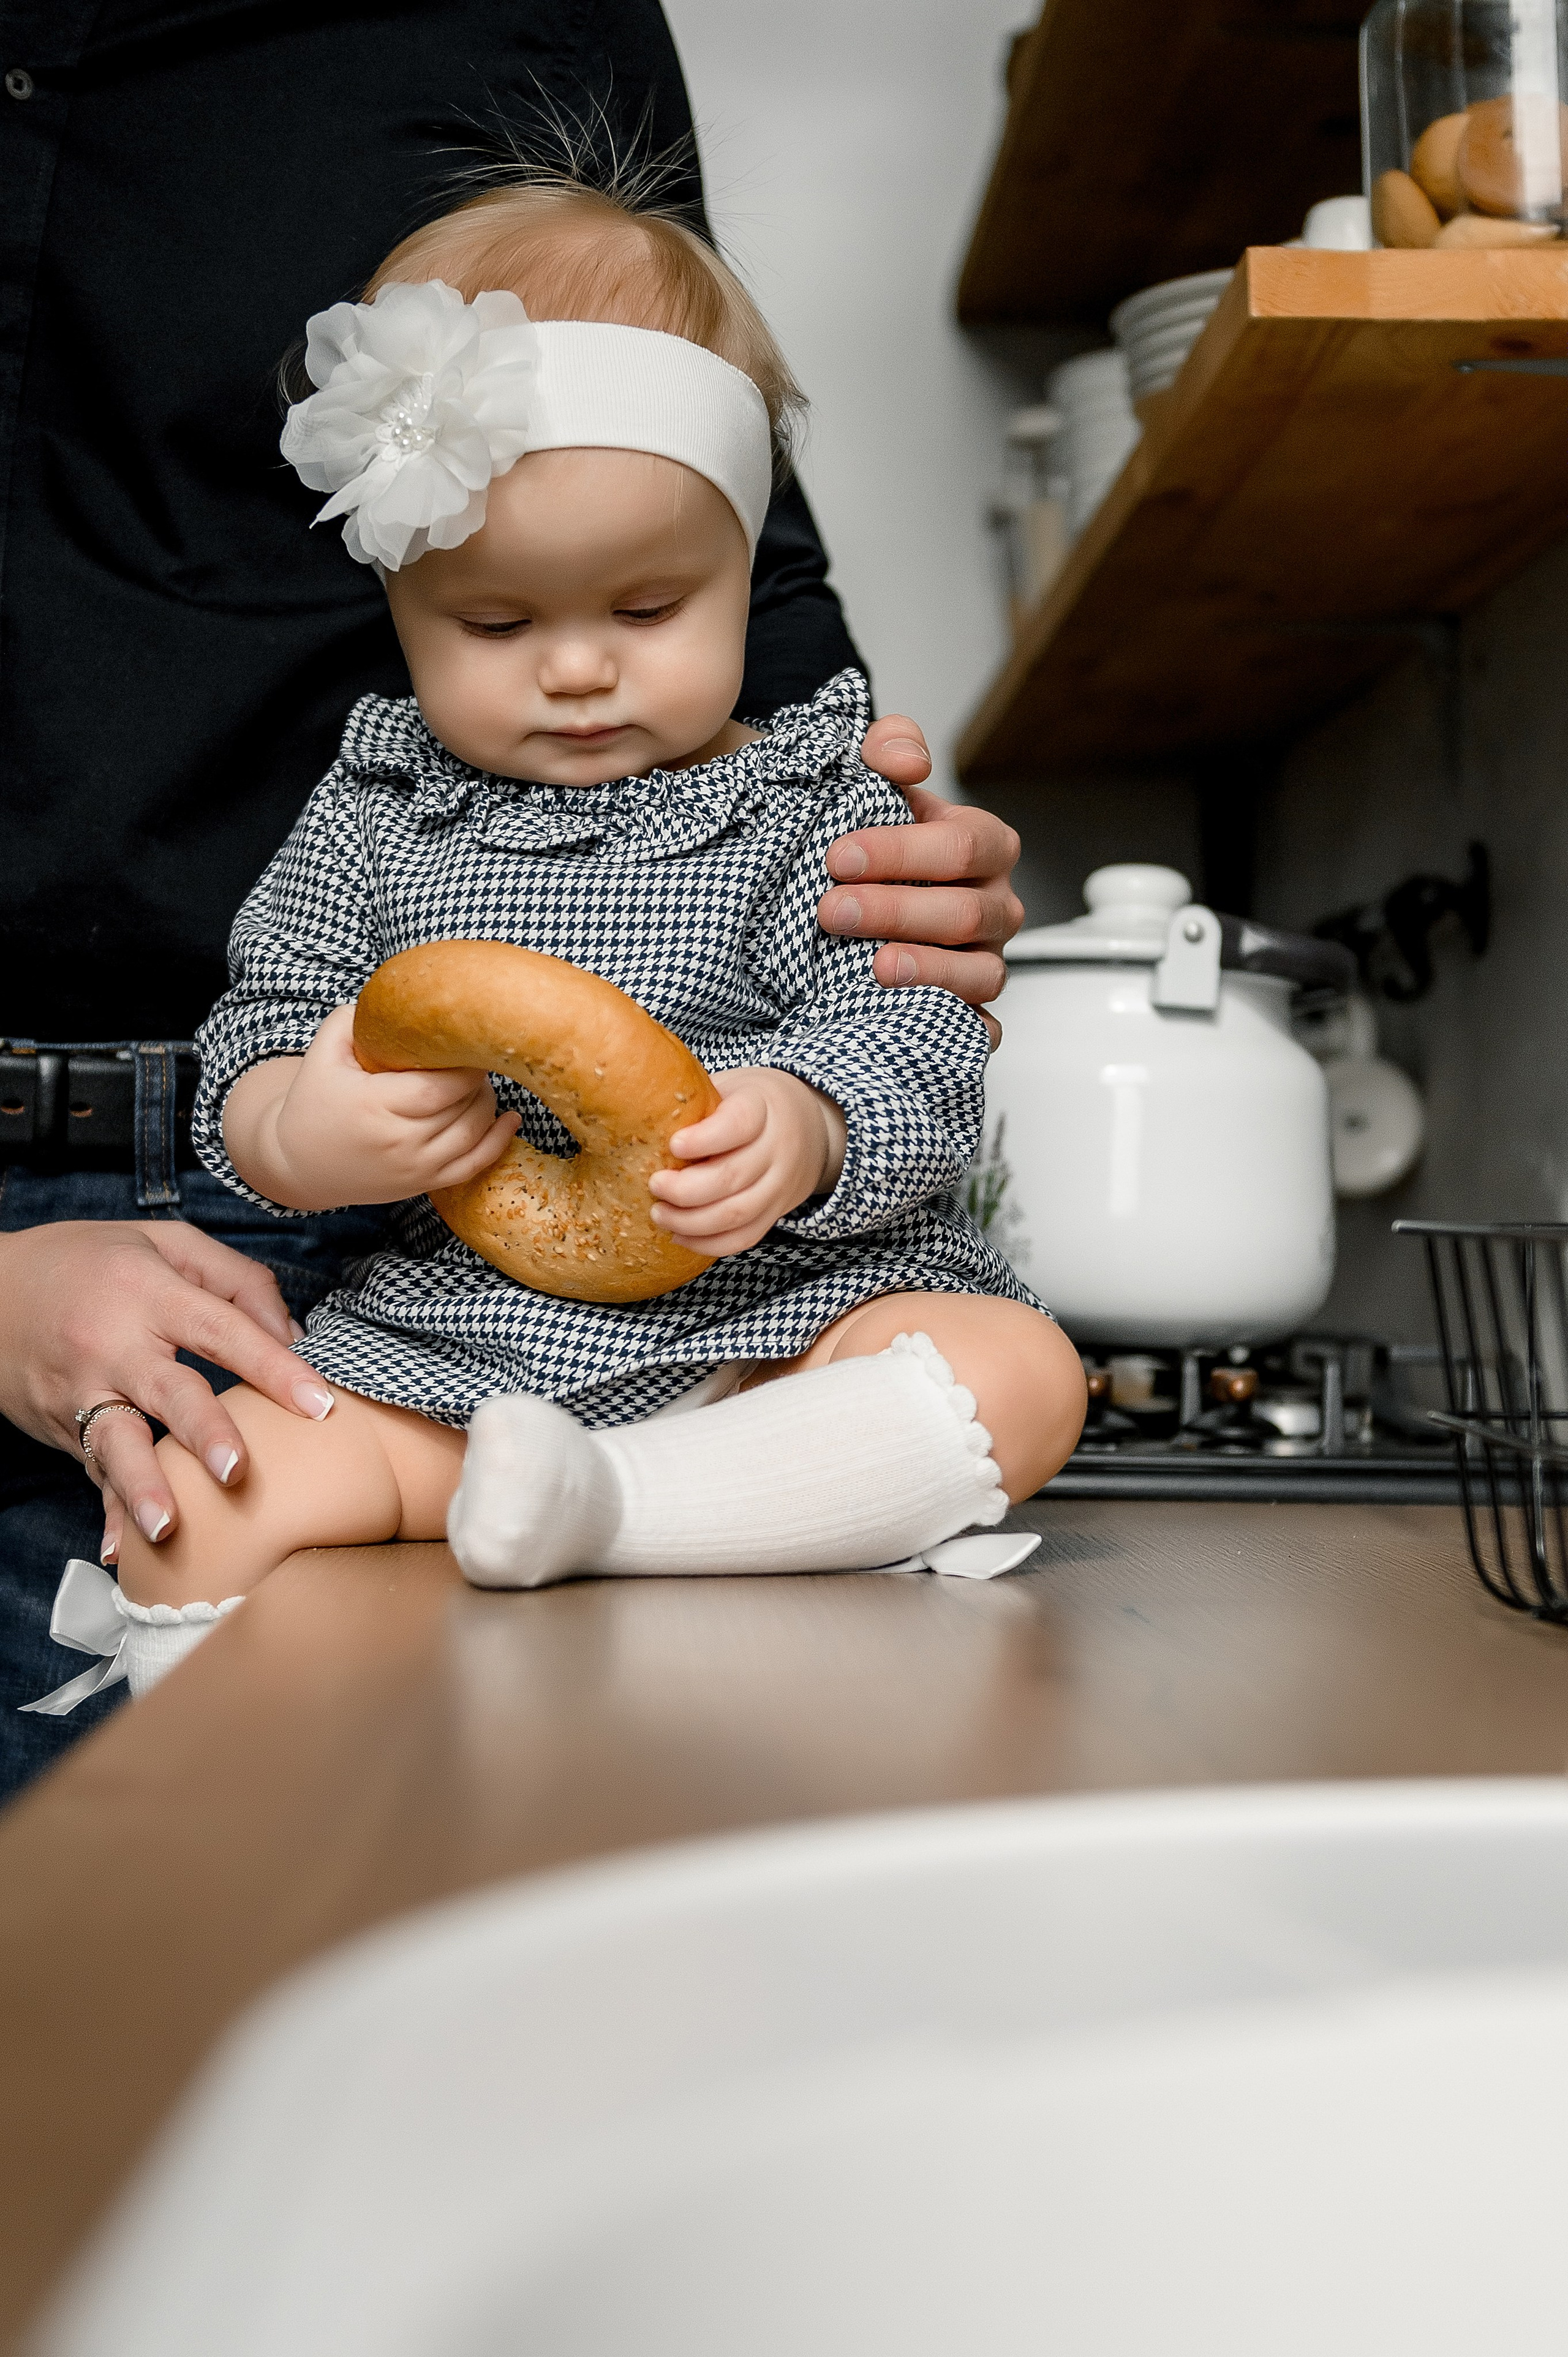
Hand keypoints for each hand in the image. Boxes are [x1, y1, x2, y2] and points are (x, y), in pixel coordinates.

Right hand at [0, 1219, 337, 1555]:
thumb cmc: (93, 1262)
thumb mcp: (164, 1242)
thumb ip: (238, 1280)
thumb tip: (293, 1337)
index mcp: (148, 1292)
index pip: (220, 1329)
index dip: (272, 1365)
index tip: (318, 1402)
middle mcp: (113, 1345)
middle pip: (168, 1391)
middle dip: (203, 1432)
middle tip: (237, 1470)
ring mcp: (82, 1391)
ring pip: (117, 1444)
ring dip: (143, 1487)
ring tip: (167, 1527)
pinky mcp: (63, 1426)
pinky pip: (92, 1472)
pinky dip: (107, 1510)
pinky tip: (120, 1548)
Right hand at [224, 1003, 519, 1211]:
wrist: (298, 1165)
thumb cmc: (314, 1103)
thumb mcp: (323, 1053)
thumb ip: (352, 1019)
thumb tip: (396, 997)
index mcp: (375, 1104)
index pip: (443, 1084)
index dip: (467, 1063)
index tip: (470, 1041)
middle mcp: (399, 1141)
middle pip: (464, 1106)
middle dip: (478, 1079)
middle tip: (478, 1056)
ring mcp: (414, 1167)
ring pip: (474, 1133)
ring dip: (487, 1103)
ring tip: (479, 1081)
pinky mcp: (422, 1184)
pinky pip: (474, 1166)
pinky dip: (498, 1142)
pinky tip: (511, 1119)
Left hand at [649, 1067, 846, 1255]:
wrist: (809, 1126)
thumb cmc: (751, 1103)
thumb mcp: (730, 1087)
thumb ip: (696, 1101)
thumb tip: (633, 1110)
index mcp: (763, 1107)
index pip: (739, 1124)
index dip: (705, 1139)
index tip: (673, 1145)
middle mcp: (778, 1148)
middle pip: (733, 1176)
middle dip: (685, 1189)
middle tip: (654, 1185)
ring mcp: (780, 1185)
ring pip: (737, 1213)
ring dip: (691, 1221)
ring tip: (659, 1214)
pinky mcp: (775, 1213)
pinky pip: (744, 1238)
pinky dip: (708, 1243)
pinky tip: (679, 1235)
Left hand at [837, 712, 1024, 1045]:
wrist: (857, 893)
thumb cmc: (874, 841)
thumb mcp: (878, 781)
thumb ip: (890, 748)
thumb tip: (907, 761)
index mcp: (983, 845)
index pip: (959, 845)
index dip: (900, 851)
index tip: (838, 856)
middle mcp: (996, 905)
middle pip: (965, 912)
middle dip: (896, 911)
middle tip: (832, 910)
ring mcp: (989, 961)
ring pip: (979, 973)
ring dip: (924, 970)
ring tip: (873, 966)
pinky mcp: (975, 1012)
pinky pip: (980, 1029)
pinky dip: (953, 1028)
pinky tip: (909, 1021)